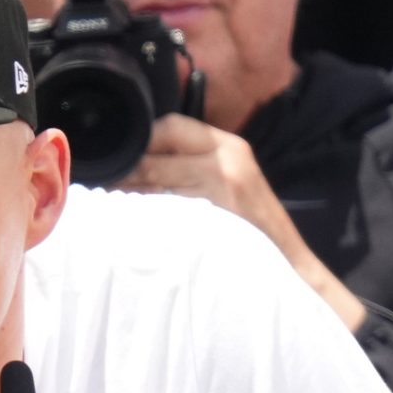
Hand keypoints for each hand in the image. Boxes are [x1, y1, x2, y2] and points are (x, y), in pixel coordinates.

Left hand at [120, 115, 367, 329]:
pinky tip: (134, 222)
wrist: (289, 267)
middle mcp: (227, 161)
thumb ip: (192, 165)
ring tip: (112, 200)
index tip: (118, 156)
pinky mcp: (215, 220)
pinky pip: (165, 211)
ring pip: (156, 180)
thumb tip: (137, 161)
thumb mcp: (229, 182)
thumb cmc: (253, 229)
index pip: (171, 126)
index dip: (140, 140)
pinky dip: (145, 214)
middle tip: (104, 180)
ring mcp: (222, 190)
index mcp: (229, 147)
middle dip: (128, 167)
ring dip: (129, 190)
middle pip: (158, 152)